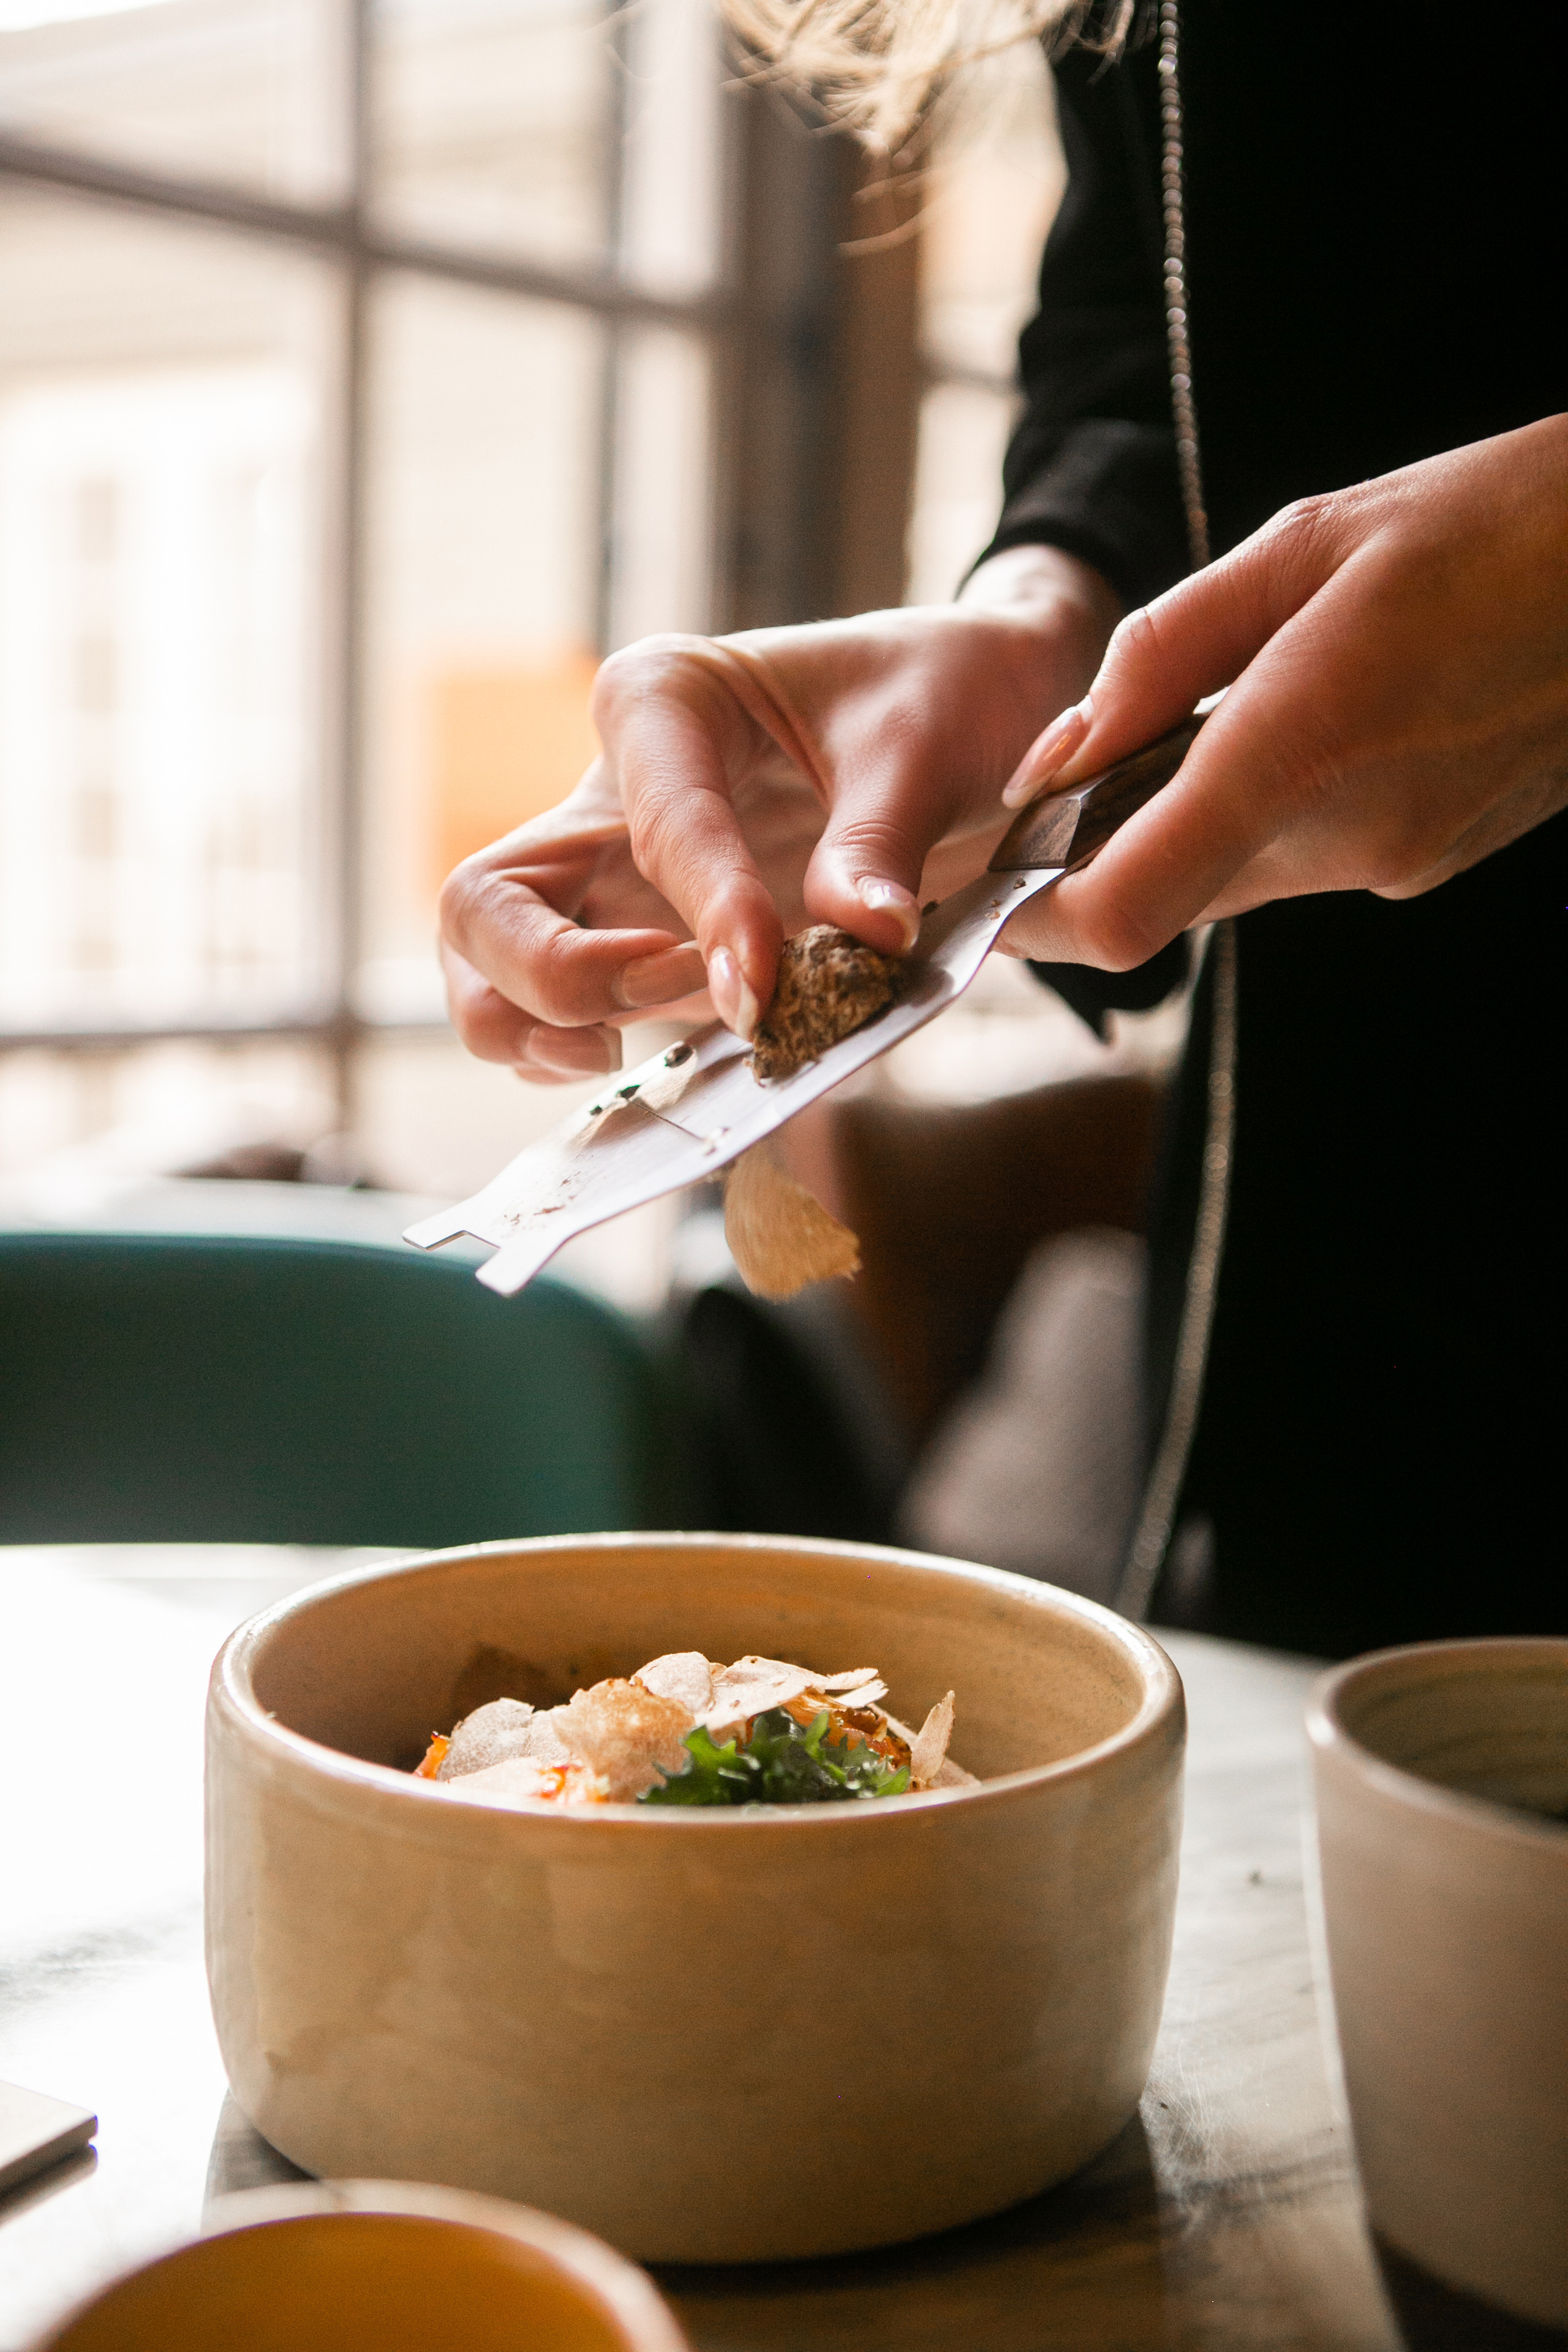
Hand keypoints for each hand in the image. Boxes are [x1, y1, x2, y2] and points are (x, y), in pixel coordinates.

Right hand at [439, 548, 1118, 1076]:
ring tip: (641, 1046)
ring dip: (539, 1027)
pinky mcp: (627, 942)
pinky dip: (571, 1053)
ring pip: (482, 965)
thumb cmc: (935, 700)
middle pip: (484, 902)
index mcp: (662, 699)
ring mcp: (603, 874)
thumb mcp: (924, 748)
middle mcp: (605, 791)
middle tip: (684, 995)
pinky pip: (543, 1012)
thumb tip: (868, 940)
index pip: (653, 820)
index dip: (705, 912)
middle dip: (559, 975)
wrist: (964, 717)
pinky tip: (656, 1062)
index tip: (763, 985)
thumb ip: (881, 842)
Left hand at [995, 415, 1567, 968]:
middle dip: (1090, 865)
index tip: (985, 886)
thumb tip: (1058, 756)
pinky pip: (1299, 860)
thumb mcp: (1302, 545)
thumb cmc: (1491, 524)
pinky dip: (1261, 816)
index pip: (1121, 914)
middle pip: (1159, 903)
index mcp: (1299, 748)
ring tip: (1193, 726)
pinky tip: (1300, 727)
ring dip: (1180, 829)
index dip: (1032, 922)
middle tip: (1055, 798)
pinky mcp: (1426, 860)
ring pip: (1227, 882)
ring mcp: (1393, 861)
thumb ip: (1160, 656)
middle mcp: (1345, 836)